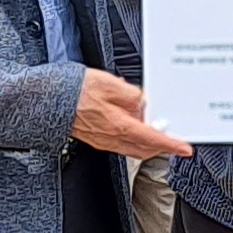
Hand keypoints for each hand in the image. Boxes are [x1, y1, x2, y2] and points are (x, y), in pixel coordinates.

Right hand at [71, 71, 190, 159]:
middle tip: (173, 139)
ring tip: (155, 130)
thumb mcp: (109, 84)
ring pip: (134, 148)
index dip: (171, 144)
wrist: (48, 100)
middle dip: (162, 146)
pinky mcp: (97, 139)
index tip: (184, 148)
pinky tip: (133, 126)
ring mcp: (104, 141)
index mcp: (119, 125)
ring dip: (148, 143)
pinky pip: (122, 145)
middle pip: (145, 148)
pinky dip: (134, 140)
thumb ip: (131, 95)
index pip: (152, 139)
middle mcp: (112, 138)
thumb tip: (144, 102)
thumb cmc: (74, 91)